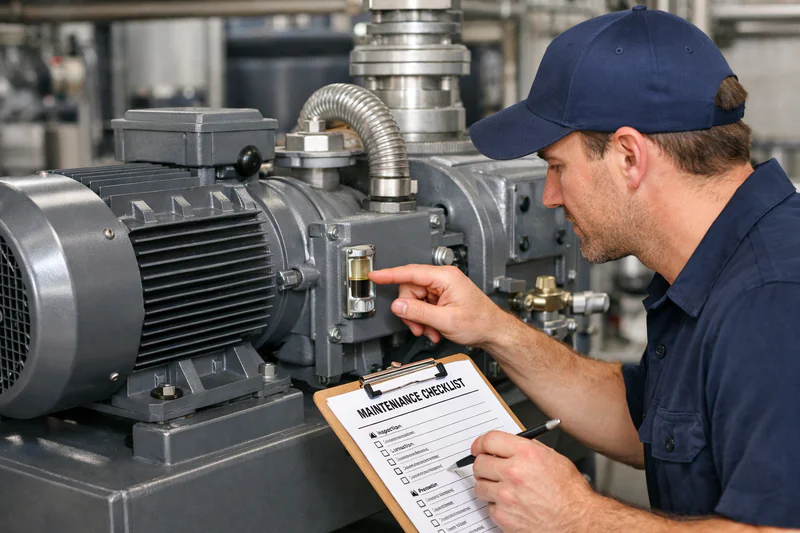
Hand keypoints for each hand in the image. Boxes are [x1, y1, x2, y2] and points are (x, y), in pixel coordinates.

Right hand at [368, 264, 507, 347]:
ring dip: (419, 319)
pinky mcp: (442, 297)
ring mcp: (442, 288)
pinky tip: (434, 329)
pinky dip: (425, 320)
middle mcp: (443, 279)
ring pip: (415, 300)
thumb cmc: (480, 322)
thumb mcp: (446, 320)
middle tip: (418, 326)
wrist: (494, 331)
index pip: (410, 272)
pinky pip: (423, 306)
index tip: (374, 275)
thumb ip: (419, 312)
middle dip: (411, 311)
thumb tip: (398, 305)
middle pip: (410, 290)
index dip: (389, 274)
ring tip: (430, 330)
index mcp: (445, 277)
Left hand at [471, 431, 595, 532]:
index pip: (489, 440)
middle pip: (479, 463)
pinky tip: (512, 504)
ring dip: (488, 486)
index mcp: (526, 454)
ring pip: (480, 485)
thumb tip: (508, 444)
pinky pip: (489, 506)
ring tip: (503, 488)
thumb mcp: (553, 458)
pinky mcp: (504, 517)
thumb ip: (528, 448)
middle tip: (489, 468)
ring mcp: (507, 496)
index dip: (481, 443)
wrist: (578, 521)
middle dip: (483, 465)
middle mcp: (514, 473)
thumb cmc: (570, 492)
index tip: (478, 448)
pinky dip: (498, 506)